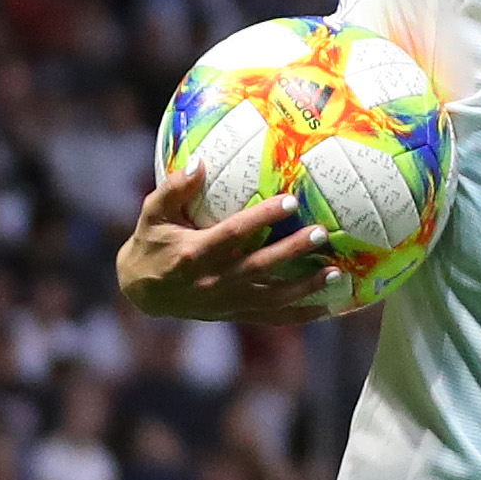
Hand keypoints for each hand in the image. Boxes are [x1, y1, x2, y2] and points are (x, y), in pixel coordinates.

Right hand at [115, 163, 335, 323]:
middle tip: (322, 234)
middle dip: (293, 251)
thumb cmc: (152, 243)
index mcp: (194, 253)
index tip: (290, 201)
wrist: (143, 292)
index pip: (234, 234)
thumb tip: (200, 161)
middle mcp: (214, 281)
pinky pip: (273, 318)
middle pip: (260, 266)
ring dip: (306, 287)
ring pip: (272, 297)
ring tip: (338, 274)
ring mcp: (227, 301)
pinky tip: (330, 306)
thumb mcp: (153, 213)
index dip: (262, 218)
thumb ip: (175, 188)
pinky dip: (302, 314)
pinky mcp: (235, 314)